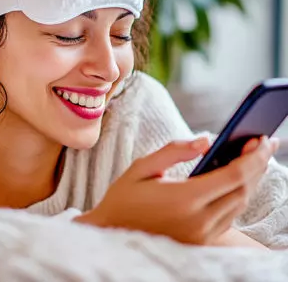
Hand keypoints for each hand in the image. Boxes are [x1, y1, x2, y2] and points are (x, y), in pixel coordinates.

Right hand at [74, 136, 277, 245]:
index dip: (253, 157)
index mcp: (183, 199)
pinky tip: (239, 177)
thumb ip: (174, 151)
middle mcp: (198, 221)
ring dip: (252, 179)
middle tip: (265, 143)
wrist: (112, 231)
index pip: (232, 176)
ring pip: (239, 204)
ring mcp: (201, 234)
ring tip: (255, 157)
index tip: (262, 139)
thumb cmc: (125, 196)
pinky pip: (230, 214)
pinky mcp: (201, 239)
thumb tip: (206, 140)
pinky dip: (239, 193)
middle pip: (242, 190)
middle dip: (259, 164)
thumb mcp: (143, 167)